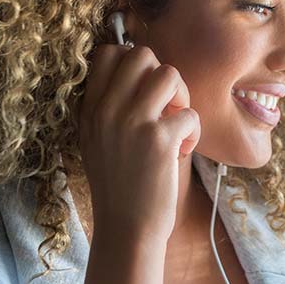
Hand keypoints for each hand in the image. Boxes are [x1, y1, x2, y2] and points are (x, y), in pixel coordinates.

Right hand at [72, 44, 200, 244]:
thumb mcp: (97, 141)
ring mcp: (133, 123)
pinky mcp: (160, 140)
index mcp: (91, 109)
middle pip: (141, 54)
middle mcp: (108, 110)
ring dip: (182, 97)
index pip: (107, 53)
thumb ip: (111, 107)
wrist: (126, 230)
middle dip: (162, 76)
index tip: (145, 89)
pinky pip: (190, 114)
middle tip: (166, 107)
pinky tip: (182, 151)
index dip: (133, 61)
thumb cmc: (119, 186)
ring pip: (169, 74)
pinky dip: (194, 132)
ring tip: (177, 124)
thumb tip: (142, 72)